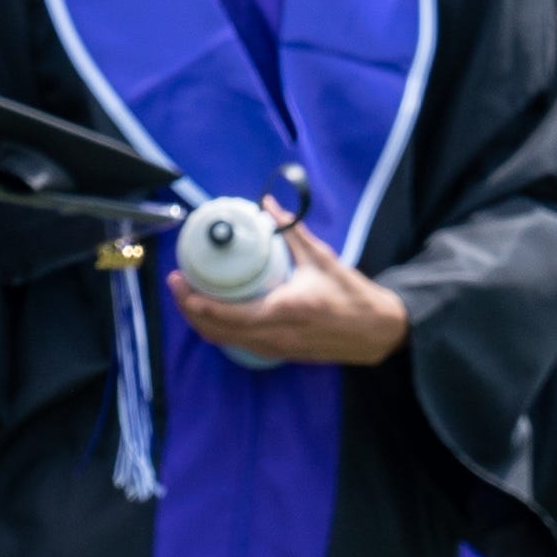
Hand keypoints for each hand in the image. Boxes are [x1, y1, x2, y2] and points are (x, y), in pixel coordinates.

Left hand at [168, 205, 408, 366]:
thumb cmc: (352, 294)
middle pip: (217, 332)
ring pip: (225, 342)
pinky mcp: (282, 354)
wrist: (380, 331)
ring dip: (201, 322)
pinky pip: (240, 345)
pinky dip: (220, 331)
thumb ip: (291, 231)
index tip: (179, 280)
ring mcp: (278, 349)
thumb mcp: (322, 259)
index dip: (194, 301)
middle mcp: (277, 335)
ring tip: (188, 297)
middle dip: (189, 311)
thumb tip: (268, 203)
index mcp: (285, 310)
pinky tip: (214, 312)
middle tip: (177, 286)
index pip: (227, 315)